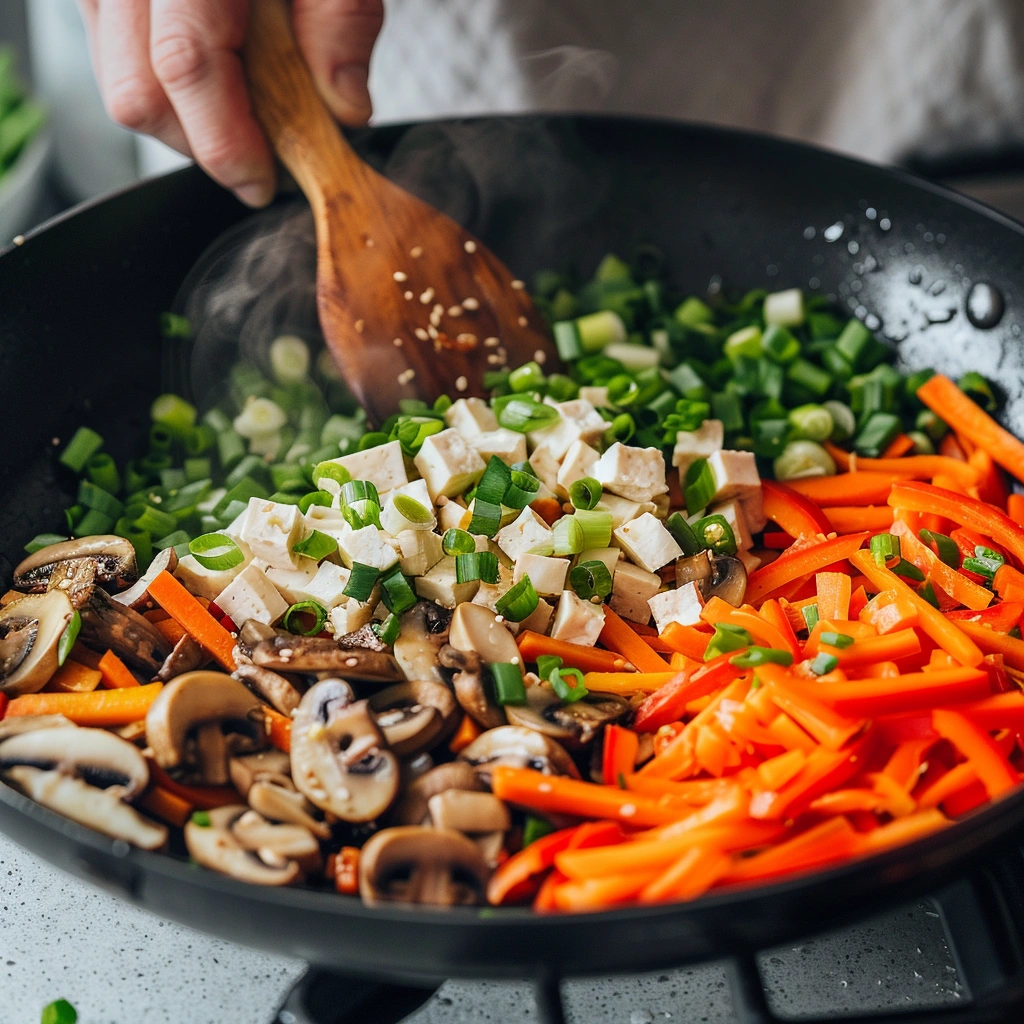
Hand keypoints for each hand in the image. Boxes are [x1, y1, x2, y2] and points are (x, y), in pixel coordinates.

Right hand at [78, 0, 383, 206]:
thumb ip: (341, 17)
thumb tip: (344, 106)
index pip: (185, 64)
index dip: (227, 142)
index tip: (264, 182)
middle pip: (138, 91)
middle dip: (204, 145)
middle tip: (262, 159)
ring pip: (120, 82)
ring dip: (185, 121)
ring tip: (245, 114)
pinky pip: (115, 56)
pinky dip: (167, 87)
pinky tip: (217, 79)